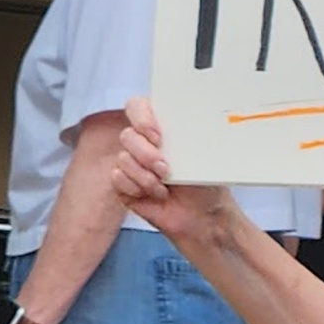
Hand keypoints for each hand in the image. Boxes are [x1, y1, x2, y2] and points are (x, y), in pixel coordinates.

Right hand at [112, 97, 235, 237]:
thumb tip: (179, 125)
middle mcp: (144, 144)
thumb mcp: (203, 155)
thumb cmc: (207, 184)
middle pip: (128, 135)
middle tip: (165, 168)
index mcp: (163, 129)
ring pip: (122, 158)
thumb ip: (186, 135)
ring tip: (165, 186)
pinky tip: (155, 195)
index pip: (138, 107)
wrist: (204, 216)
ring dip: (145, 175)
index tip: (158, 136)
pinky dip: (136, 187)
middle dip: (146, 153)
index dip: (142, 117)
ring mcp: (132, 165)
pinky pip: (116, 178)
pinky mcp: (124, 186)